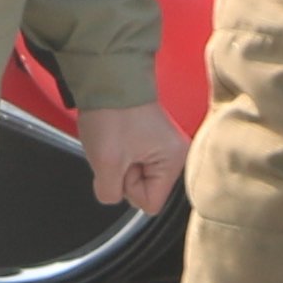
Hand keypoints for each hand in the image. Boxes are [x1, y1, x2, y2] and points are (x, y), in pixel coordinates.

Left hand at [81, 102, 184, 218]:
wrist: (107, 79)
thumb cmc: (112, 112)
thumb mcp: (106, 163)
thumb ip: (110, 193)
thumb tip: (113, 194)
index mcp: (175, 161)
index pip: (150, 204)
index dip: (129, 188)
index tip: (123, 162)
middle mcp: (177, 156)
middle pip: (145, 191)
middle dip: (124, 176)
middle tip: (118, 150)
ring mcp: (165, 147)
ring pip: (137, 177)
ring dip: (120, 165)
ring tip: (117, 141)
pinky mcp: (153, 141)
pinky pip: (135, 163)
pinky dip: (121, 155)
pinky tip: (118, 138)